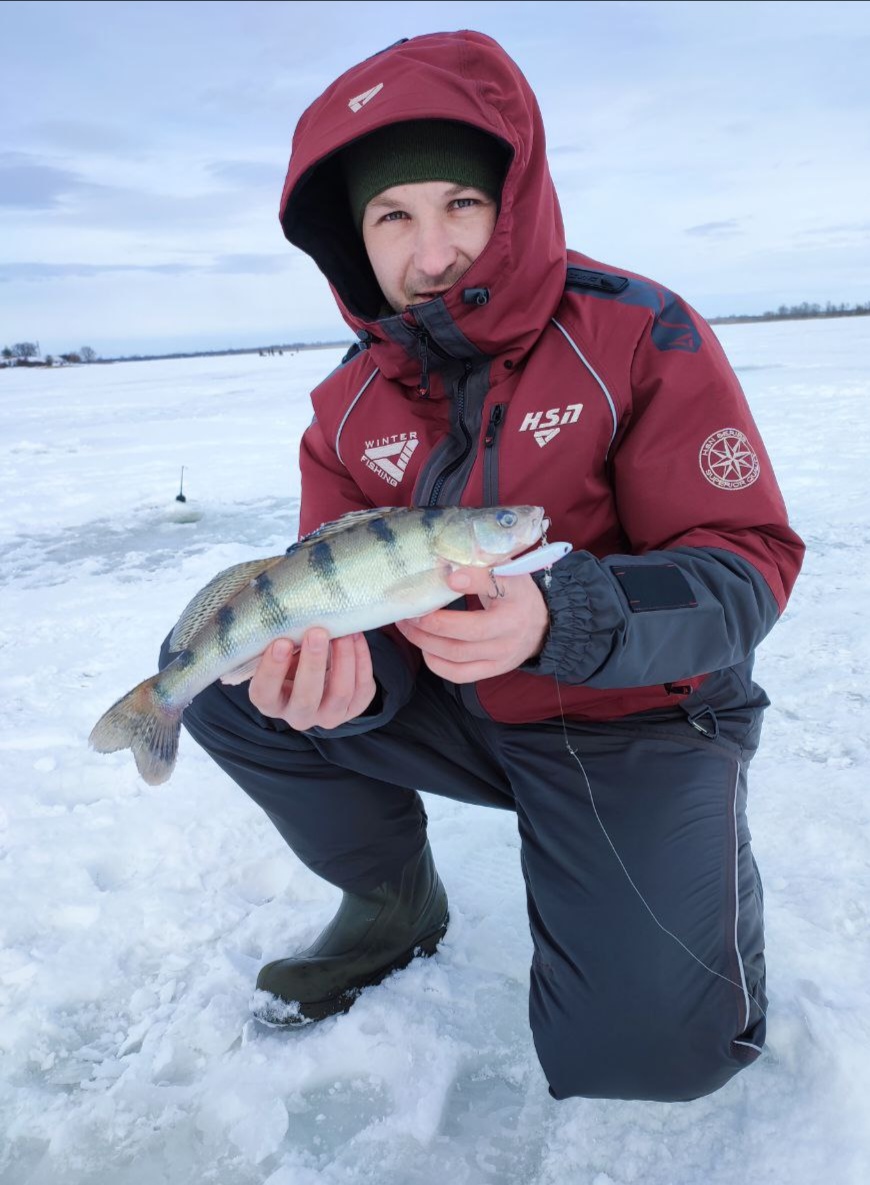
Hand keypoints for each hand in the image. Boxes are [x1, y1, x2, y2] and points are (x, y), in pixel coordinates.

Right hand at [248, 629, 375, 729]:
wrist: (316, 670)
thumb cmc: (291, 656)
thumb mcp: (280, 650)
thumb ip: (281, 639)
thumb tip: (294, 613)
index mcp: (271, 702)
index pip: (264, 693)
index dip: (272, 670)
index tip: (281, 642)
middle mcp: (298, 715)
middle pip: (305, 698)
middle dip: (313, 663)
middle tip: (318, 633)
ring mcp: (328, 716)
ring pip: (340, 694)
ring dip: (344, 659)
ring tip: (344, 632)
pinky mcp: (354, 708)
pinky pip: (362, 688)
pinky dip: (362, 660)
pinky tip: (356, 637)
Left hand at [394, 568, 548, 683]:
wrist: (541, 626)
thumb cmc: (516, 593)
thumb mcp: (508, 572)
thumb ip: (481, 567)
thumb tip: (445, 565)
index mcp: (516, 598)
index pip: (494, 586)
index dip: (472, 581)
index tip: (449, 577)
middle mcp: (511, 630)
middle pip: (467, 631)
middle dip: (431, 621)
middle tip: (409, 610)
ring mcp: (502, 655)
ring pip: (457, 654)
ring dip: (425, 641)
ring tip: (407, 626)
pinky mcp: (493, 670)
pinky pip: (459, 674)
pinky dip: (436, 663)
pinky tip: (425, 648)